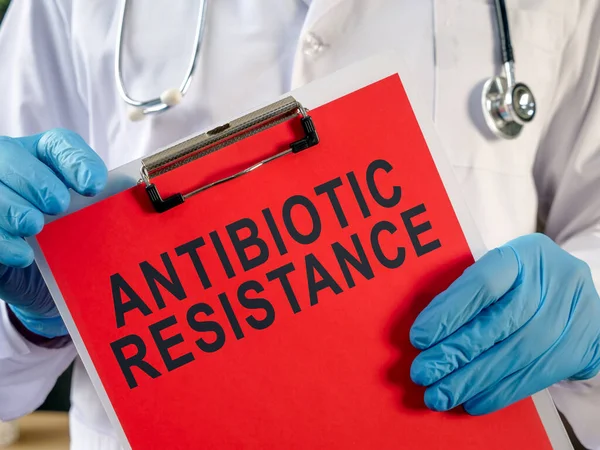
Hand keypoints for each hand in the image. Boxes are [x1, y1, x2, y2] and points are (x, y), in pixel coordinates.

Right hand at [0, 129, 106, 337]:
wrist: (42, 280)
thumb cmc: (68, 240)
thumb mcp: (86, 221)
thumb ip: (99, 207)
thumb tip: (128, 204)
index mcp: (43, 157)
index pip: (58, 145)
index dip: (75, 160)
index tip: (93, 185)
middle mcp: (11, 167)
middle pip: (12, 153)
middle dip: (37, 179)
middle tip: (57, 205)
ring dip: (13, 206)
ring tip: (33, 225)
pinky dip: (3, 240)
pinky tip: (23, 254)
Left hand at [409, 233, 599, 414]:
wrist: (573, 293)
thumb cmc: (520, 281)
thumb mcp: (499, 270)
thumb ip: (467, 293)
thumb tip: (425, 335)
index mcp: (525, 255)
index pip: (483, 283)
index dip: (450, 312)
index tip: (419, 338)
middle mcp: (555, 281)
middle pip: (498, 324)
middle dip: (454, 353)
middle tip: (423, 373)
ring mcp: (573, 316)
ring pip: (515, 355)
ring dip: (472, 380)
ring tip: (440, 395)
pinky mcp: (582, 348)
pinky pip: (535, 376)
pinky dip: (499, 392)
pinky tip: (472, 401)